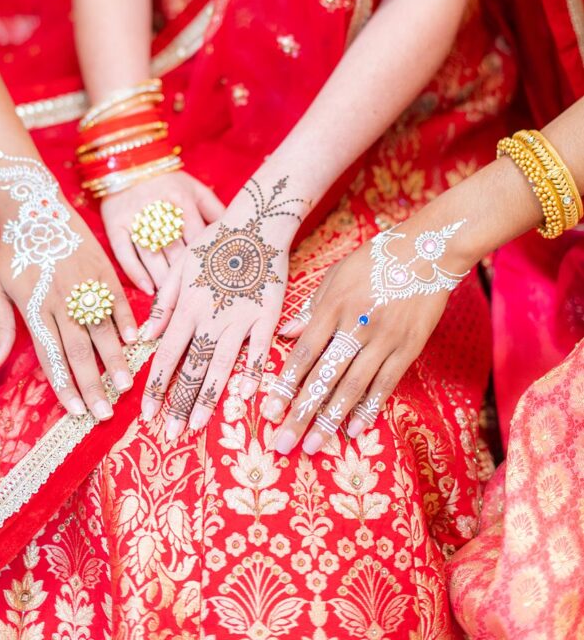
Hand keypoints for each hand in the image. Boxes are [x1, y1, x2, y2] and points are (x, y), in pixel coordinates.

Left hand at [0, 206, 136, 420]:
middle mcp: (61, 301)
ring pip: (102, 330)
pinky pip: (117, 300)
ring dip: (114, 360)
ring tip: (125, 385)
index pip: (52, 357)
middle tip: (106, 413)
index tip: (77, 411)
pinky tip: (134, 342)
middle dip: (93, 386)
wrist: (36, 207)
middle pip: (79, 351)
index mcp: (35, 309)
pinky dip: (126, 321)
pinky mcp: (102, 270)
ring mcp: (85, 285)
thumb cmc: (14, 251)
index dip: (65, 386)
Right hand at [101, 171, 224, 293]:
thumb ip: (215, 209)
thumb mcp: (194, 188)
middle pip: (174, 249)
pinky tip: (148, 289)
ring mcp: (135, 218)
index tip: (214, 280)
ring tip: (173, 301)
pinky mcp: (115, 225)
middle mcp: (159, 209)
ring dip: (162, 279)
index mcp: (182, 199)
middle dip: (184, 276)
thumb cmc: (167, 181)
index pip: (196, 235)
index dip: (204, 259)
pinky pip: (125, 253)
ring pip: (151, 255)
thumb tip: (235, 231)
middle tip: (194, 299)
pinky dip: (136, 273)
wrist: (127, 163)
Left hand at [140, 176, 306, 439]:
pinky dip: (250, 375)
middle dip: (178, 403)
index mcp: (187, 306)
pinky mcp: (267, 317)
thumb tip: (144, 337)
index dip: (155, 386)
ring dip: (207, 400)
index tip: (145, 413)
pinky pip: (258, 352)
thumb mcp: (180, 267)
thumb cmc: (214, 242)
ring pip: (220, 367)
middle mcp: (211, 317)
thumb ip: (163, 304)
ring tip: (194, 426)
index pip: (166, 355)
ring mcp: (241, 319)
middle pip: (191, 369)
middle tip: (168, 433)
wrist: (257, 223)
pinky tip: (242, 397)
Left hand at [261, 217, 470, 454]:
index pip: (305, 353)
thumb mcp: (336, 275)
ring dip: (330, 420)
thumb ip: (310, 307)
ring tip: (313, 445)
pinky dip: (368, 409)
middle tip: (283, 443)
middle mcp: (357, 325)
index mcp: (334, 306)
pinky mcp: (408, 348)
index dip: (285, 384)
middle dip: (301, 413)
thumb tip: (285, 335)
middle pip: (324, 377)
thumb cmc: (375, 260)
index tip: (268, 410)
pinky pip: (385, 385)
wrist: (428, 251)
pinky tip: (352, 431)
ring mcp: (385, 339)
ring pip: (353, 387)